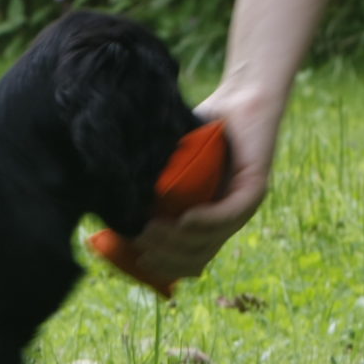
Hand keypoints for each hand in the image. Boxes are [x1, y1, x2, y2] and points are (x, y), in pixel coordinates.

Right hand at [127, 85, 281, 282]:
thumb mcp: (170, 163)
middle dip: (165, 258)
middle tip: (139, 245)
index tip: (135, 259)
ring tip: (151, 231)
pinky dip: (204, 221)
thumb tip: (109, 204)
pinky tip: (183, 220)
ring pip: (209, 241)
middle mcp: (228, 220)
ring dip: (178, 241)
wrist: (240, 96)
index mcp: (209, 221)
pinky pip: (227, 215)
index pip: (189, 261)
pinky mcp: (254, 188)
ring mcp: (243, 207)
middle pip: (197, 258)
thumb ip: (152, 185)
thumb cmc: (201, 127)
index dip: (163, 268)